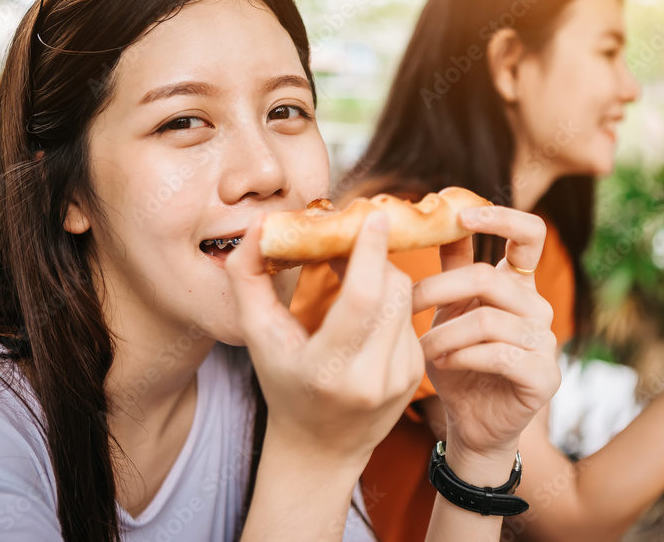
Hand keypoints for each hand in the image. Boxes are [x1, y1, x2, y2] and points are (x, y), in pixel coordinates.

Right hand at [225, 212, 422, 469]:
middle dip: (374, 257)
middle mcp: (372, 377)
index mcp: (329, 370)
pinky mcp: (415, 373)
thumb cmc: (283, 384)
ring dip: (381, 275)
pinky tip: (365, 306)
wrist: (320, 447)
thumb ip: (247, 278)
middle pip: (392, 290)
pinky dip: (389, 300)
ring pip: (405, 298)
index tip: (374, 217)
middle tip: (348, 241)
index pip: (362, 300)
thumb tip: (262, 226)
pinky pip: (409, 316)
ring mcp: (400, 378)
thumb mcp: (257, 336)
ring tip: (352, 272)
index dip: (371, 253)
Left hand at [413, 206, 559, 481]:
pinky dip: (462, 357)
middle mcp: (538, 307)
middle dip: (439, 289)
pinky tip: (442, 365)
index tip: (462, 216)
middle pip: (491, 278)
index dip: (501, 218)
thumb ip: (450, 266)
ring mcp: (545, 341)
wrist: (469, 421)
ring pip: (488, 320)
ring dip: (443, 334)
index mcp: (518, 284)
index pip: (529, 235)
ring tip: (420, 348)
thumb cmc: (456, 361)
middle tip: (404, 305)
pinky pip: (498, 355)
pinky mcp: (544, 375)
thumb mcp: (448, 309)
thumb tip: (425, 216)